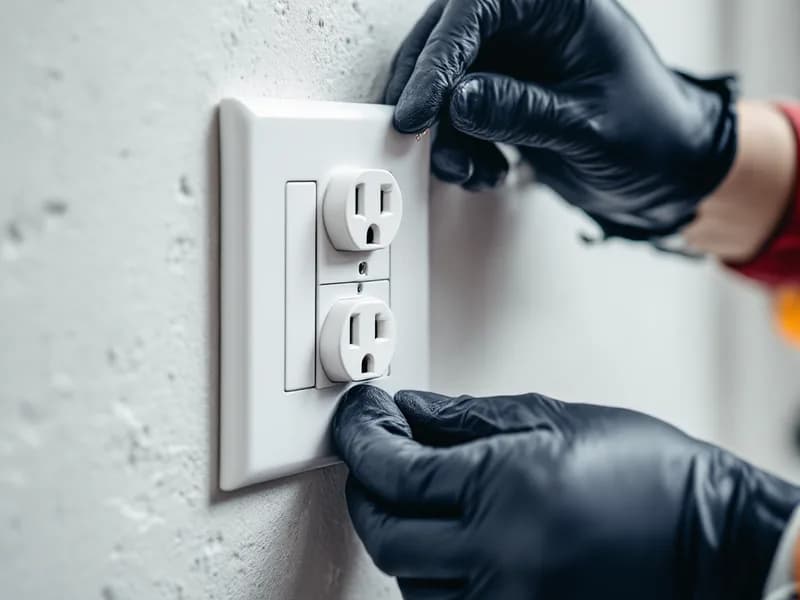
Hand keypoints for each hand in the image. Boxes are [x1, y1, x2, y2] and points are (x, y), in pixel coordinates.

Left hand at [333, 385, 799, 598]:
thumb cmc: (647, 476)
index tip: (358, 419)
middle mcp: (499, 559)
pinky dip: (429, 570)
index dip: (363, 440)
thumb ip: (464, 419)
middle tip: (372, 453)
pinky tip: (445, 535)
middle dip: (366, 489)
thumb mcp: (551, 421)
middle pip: (385, 534)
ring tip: (413, 492)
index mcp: (506, 490)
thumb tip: (406, 413)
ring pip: (405, 577)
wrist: (709, 540)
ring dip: (397, 530)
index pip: (394, 473)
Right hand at [385, 0, 737, 240]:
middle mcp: (531, 25)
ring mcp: (514, 62)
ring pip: (446, 83)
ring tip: (470, 171)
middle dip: (429, 95)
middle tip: (418, 137)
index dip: (439, 57)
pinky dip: (458, 147)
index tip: (419, 109)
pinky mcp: (505, 97)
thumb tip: (458, 101)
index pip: (477, 10)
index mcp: (560, 6)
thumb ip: (522, 111)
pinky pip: (458, 114)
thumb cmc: (655, 137)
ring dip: (444, 133)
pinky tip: (484, 171)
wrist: (668, 176)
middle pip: (448, 40)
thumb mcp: (589, 127)